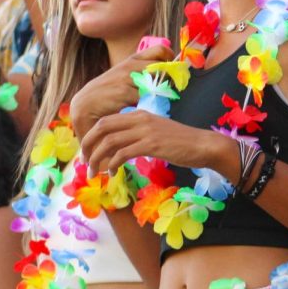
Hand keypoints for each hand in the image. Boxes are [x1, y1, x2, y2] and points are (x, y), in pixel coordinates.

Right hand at [69, 43, 172, 137]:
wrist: (84, 107)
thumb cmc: (107, 95)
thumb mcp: (124, 79)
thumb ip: (142, 75)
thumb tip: (169, 75)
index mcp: (131, 60)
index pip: (160, 51)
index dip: (171, 60)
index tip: (174, 72)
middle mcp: (130, 65)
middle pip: (161, 67)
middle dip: (168, 80)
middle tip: (167, 91)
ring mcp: (126, 77)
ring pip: (155, 84)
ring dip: (156, 96)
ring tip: (149, 104)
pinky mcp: (124, 92)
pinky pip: (144, 99)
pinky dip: (144, 107)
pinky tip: (136, 111)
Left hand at [81, 110, 232, 176]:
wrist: (202, 145)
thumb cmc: (180, 143)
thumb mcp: (155, 133)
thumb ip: (138, 135)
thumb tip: (119, 148)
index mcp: (139, 115)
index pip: (106, 120)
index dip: (92, 136)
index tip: (88, 152)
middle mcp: (139, 119)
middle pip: (102, 127)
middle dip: (88, 145)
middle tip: (84, 162)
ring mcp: (145, 131)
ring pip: (109, 141)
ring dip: (97, 159)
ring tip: (94, 173)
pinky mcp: (151, 144)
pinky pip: (122, 153)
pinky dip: (112, 164)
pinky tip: (112, 173)